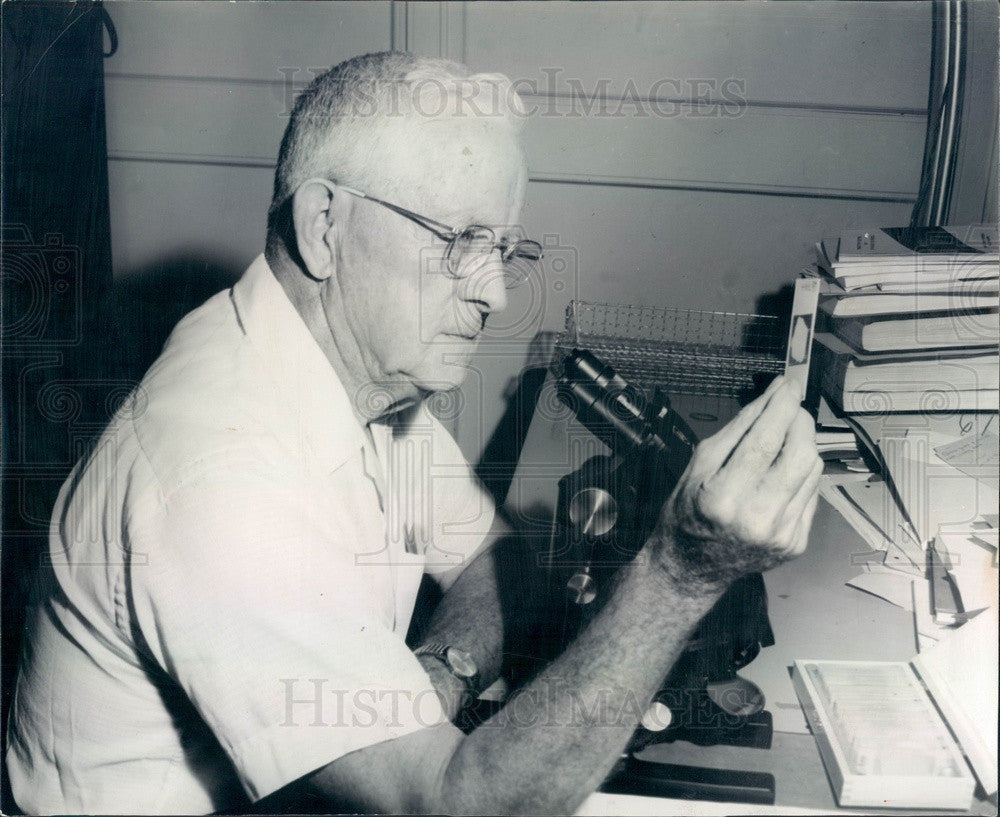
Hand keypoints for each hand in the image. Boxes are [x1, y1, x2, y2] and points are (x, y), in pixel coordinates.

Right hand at [654, 376, 822, 592]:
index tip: (789, 385)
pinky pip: (812, 493)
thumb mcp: (700, 464)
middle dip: (800, 421)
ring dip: (803, 445)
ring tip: (780, 443)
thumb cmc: (689, 514)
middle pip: (800, 452)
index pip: (765, 439)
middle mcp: (758, 519)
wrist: (691, 567)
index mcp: (725, 497)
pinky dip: (801, 474)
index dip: (782, 406)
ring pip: (813, 470)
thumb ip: (739, 428)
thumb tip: (771, 397)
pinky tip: (780, 473)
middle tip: (789, 409)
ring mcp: (781, 534)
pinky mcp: (795, 542)